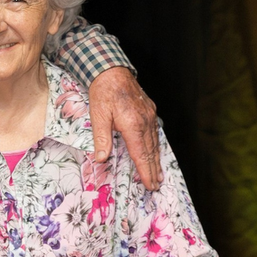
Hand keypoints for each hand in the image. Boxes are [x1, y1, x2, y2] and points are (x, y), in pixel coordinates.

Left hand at [87, 66, 160, 189]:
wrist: (111, 71)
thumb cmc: (103, 93)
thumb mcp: (98, 116)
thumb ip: (101, 138)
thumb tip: (101, 159)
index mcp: (133, 125)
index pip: (141, 154)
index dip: (145, 171)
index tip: (149, 184)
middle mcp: (145, 121)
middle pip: (151, 151)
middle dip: (153, 170)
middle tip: (156, 185)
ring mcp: (149, 115)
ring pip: (155, 142)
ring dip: (157, 159)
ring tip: (159, 174)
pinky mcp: (150, 110)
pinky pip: (155, 132)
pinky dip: (156, 145)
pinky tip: (156, 151)